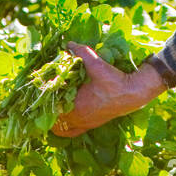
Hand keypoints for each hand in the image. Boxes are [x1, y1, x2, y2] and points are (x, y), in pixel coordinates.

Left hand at [51, 42, 166, 137]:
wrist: (133, 94)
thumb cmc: (114, 80)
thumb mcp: (97, 64)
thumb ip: (81, 52)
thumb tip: (68, 43)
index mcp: (75, 105)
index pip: (50, 103)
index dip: (44, 95)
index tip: (42, 86)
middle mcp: (77, 118)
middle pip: (52, 115)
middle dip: (47, 104)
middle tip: (45, 92)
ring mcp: (83, 123)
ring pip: (59, 125)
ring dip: (53, 116)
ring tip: (50, 105)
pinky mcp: (90, 125)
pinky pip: (71, 132)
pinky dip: (63, 128)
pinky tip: (59, 121)